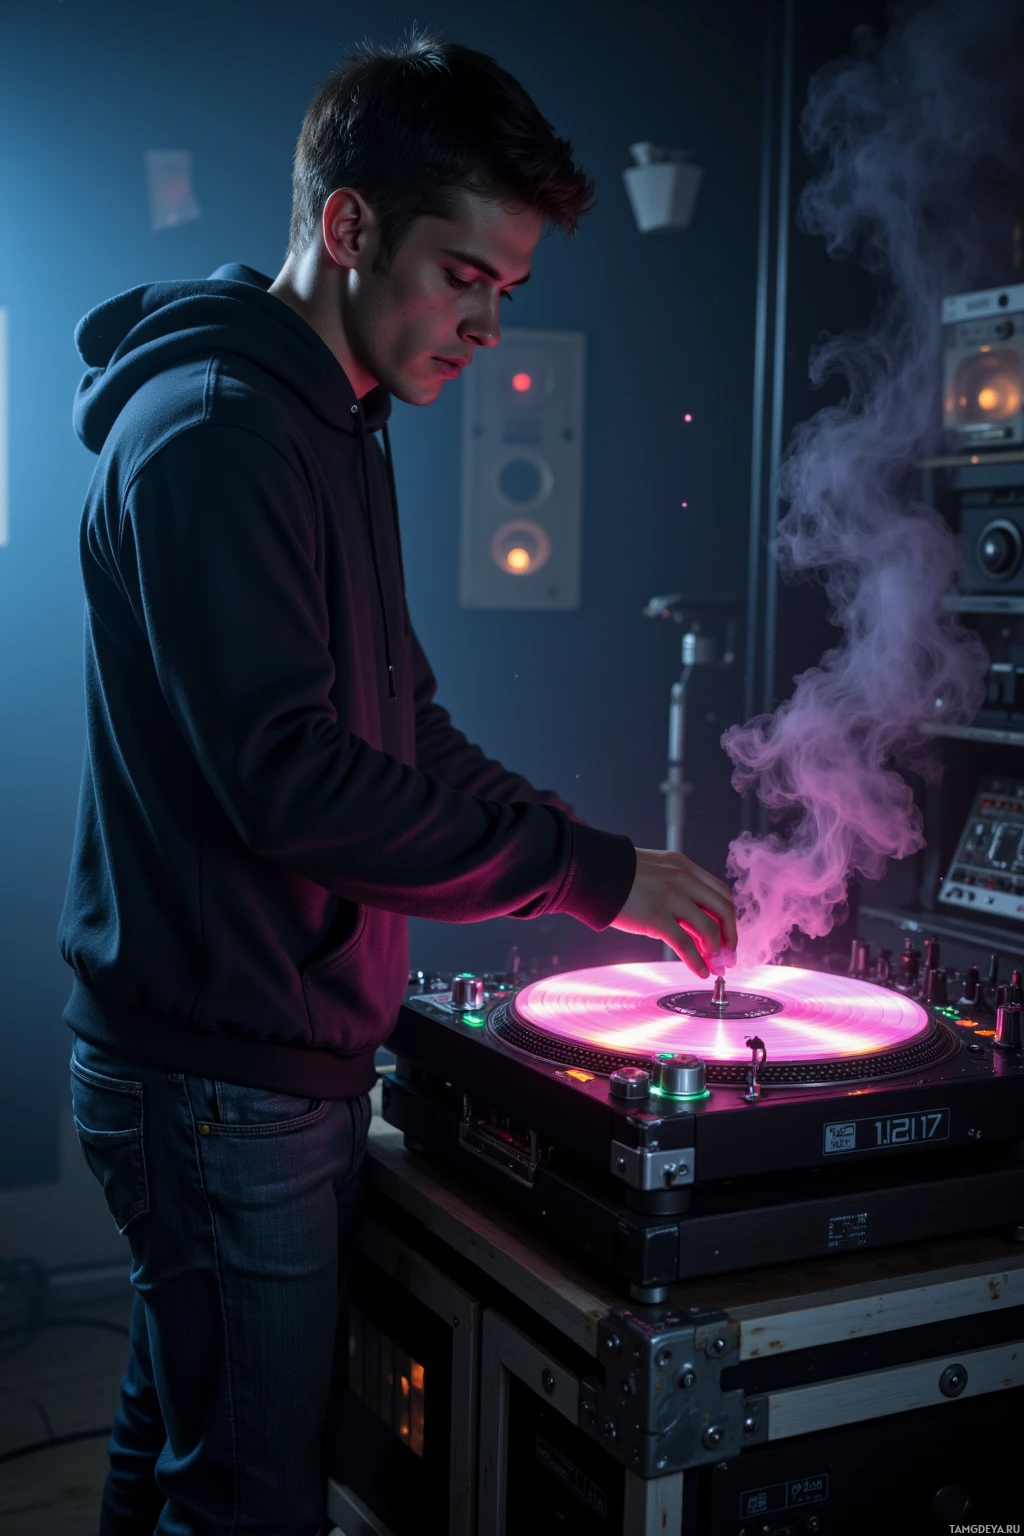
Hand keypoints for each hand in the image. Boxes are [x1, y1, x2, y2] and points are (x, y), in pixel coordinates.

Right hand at [610, 849, 736, 977]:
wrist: (589, 870)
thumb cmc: (614, 873)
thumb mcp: (654, 871)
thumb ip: (674, 889)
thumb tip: (688, 920)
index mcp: (683, 867)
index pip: (720, 893)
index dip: (728, 918)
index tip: (727, 936)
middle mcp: (683, 879)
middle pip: (724, 910)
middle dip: (730, 937)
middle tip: (728, 955)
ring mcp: (672, 898)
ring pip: (709, 929)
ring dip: (716, 952)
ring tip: (715, 966)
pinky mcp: (657, 917)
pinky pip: (686, 944)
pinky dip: (697, 961)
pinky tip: (700, 971)